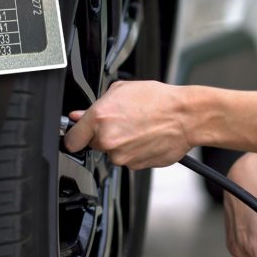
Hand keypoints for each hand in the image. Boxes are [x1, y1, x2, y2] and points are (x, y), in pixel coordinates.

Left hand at [63, 80, 192, 169]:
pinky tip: (145, 137)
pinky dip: (134, 151)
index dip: (74, 136)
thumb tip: (80, 115)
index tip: (77, 136)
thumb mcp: (122, 90)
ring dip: (121, 143)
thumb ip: (97, 105)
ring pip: (113, 153)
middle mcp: (108, 140)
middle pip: (94, 145)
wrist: (185, 117)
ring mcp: (122, 156)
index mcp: (99, 119)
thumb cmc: (159, 100)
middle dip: (103, 135)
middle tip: (121, 122)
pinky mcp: (136, 166)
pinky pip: (129, 159)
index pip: (71, 139)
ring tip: (138, 127)